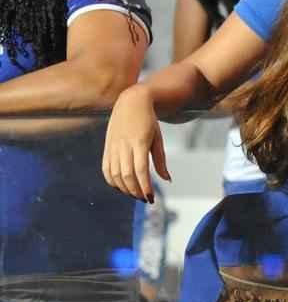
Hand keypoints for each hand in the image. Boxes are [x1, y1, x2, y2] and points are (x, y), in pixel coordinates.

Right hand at [102, 84, 170, 202]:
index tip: (150, 197)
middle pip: (126, 175)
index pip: (141, 170)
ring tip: (135, 194)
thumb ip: (160, 160)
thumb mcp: (158, 138)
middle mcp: (124, 145)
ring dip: (124, 188)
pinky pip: (106, 168)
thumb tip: (166, 179)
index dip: (145, 186)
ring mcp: (113, 146)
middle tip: (144, 199)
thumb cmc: (149, 121)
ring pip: (114, 174)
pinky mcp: (107, 147)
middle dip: (135, 190)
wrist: (131, 102)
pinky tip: (121, 187)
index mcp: (139, 142)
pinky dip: (112, 181)